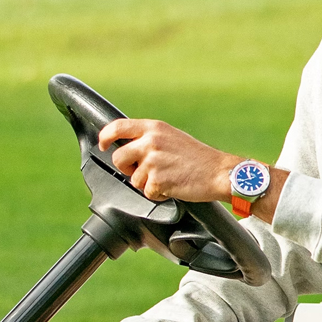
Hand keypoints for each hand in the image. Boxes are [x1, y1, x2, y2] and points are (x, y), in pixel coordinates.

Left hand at [99, 119, 239, 203]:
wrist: (219, 172)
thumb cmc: (199, 158)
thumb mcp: (172, 137)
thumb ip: (150, 138)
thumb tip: (130, 147)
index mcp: (154, 128)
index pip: (118, 127)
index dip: (105, 136)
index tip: (103, 144)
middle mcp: (151, 142)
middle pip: (118, 158)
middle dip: (126, 169)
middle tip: (142, 171)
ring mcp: (153, 161)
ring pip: (133, 179)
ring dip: (147, 184)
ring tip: (167, 178)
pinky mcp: (158, 180)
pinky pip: (146, 192)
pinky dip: (158, 194)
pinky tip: (172, 187)